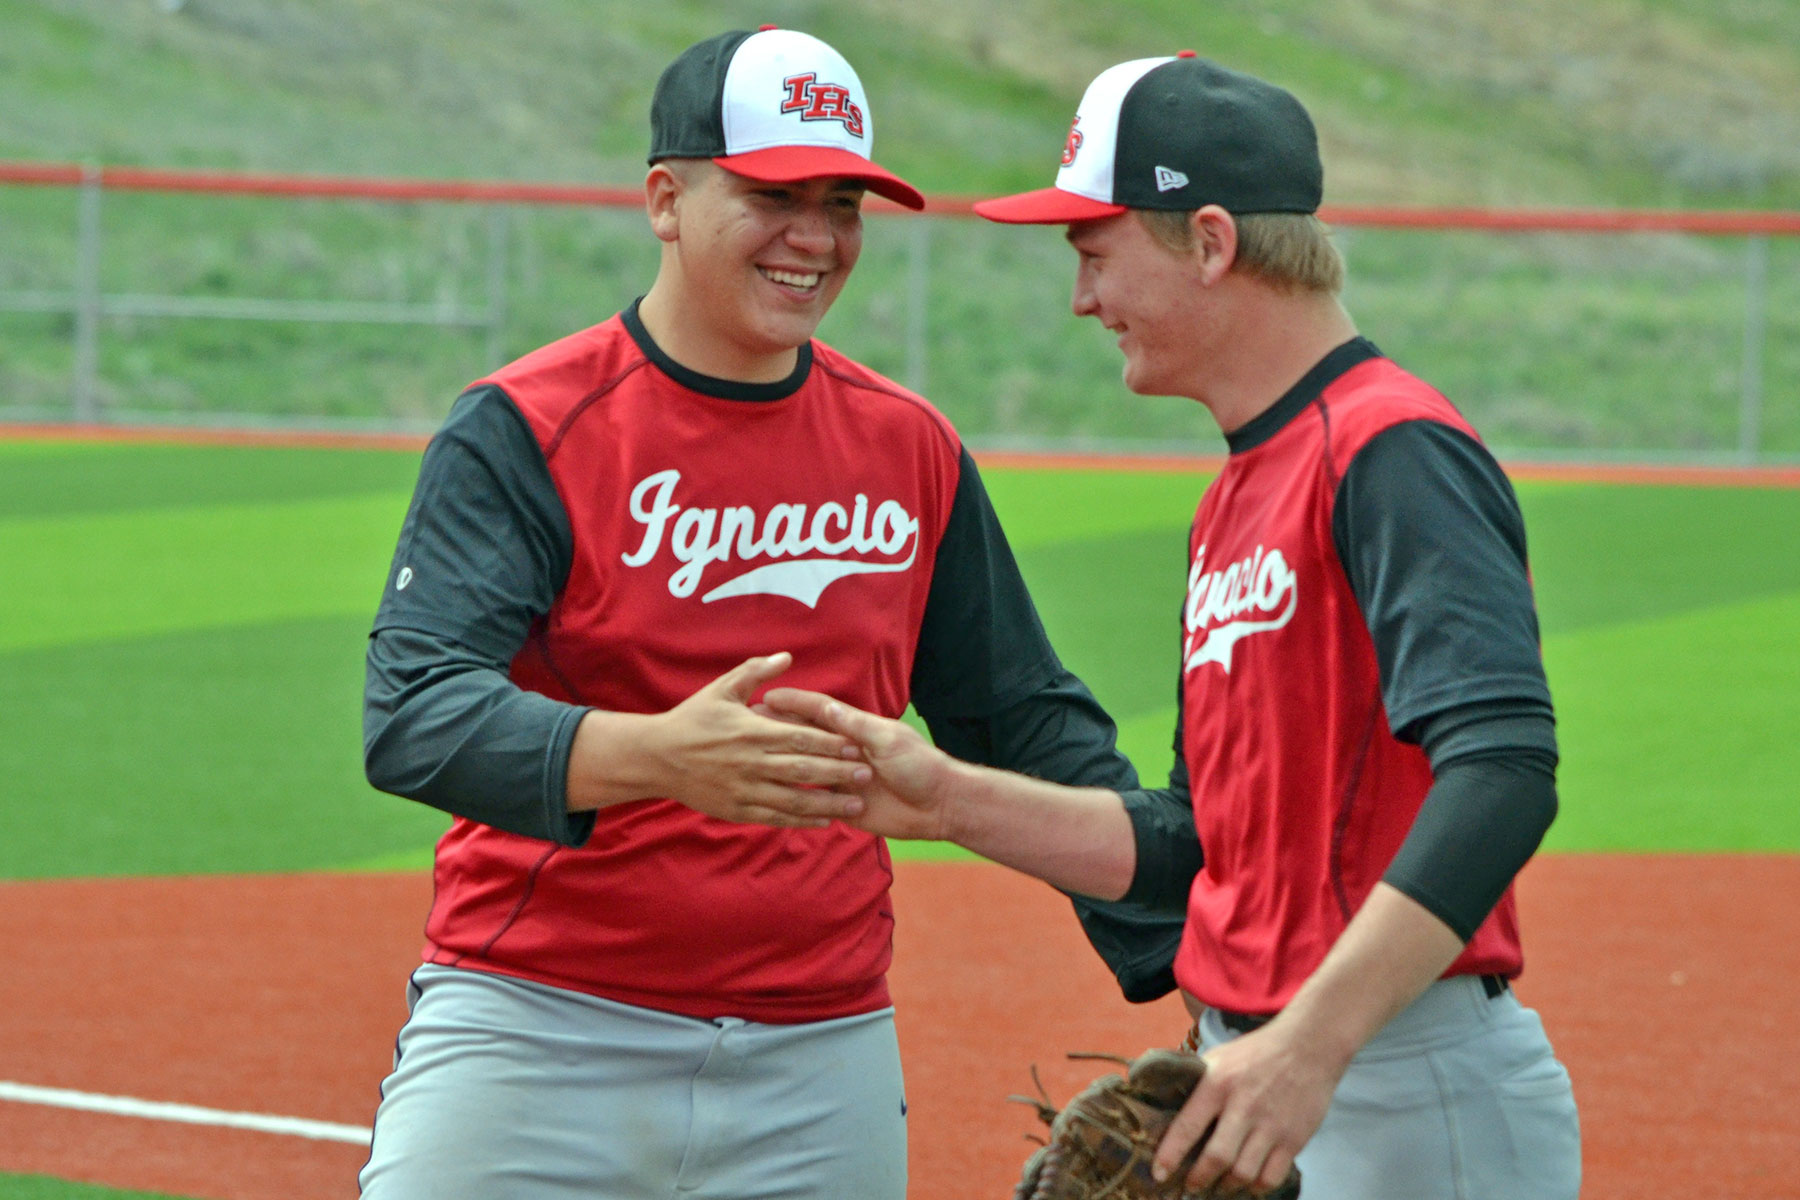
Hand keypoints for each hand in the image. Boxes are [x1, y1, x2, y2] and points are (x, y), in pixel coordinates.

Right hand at [571, 653, 872, 826]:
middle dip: (836, 773)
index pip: (799, 737)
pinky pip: (774, 817)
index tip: (857, 745)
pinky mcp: (736, 810)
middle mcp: (750, 762)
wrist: (656, 757)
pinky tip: (824, 822)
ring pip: (793, 799)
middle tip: (867, 775)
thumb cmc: (691, 719)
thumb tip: (787, 657)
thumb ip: (755, 672)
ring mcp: (743, 789)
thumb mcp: (721, 689)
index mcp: (751, 730)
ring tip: (856, 805)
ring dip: (826, 803)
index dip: (830, 743)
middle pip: (802, 770)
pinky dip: (801, 821)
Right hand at [760, 687, 957, 839]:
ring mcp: (841, 780)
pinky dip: (796, 799)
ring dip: (782, 763)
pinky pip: (813, 803)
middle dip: (778, 732)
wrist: (940, 806)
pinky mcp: (843, 806)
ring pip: (804, 770)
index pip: (818, 712)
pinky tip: (772, 795)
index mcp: (855, 730)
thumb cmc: (920, 765)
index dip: (793, 705)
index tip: (767, 697)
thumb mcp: (888, 740)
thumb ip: (856, 727)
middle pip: (804, 739)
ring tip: (751, 761)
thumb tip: (825, 707)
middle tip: (748, 727)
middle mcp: (843, 753)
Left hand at [1154, 1019, 1340, 1196]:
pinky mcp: (1294, 1138)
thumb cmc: (1256, 1052)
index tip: (1158, 1174)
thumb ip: (1194, 1079)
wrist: (1309, 1045)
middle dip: (1198, 1179)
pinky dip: (1256, 1187)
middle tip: (1191, 1187)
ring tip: (1218, 1185)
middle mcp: (1243, 1105)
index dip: (1170, 1156)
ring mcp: (1271, 1124)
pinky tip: (1248, 1183)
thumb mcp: (1219, 1056)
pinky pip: (1271, 1177)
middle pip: (1217, 1158)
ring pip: (1243, 1173)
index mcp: (1217, 1083)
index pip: (1187, 1127)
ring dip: (1226, 1186)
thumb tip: (1160, 1095)